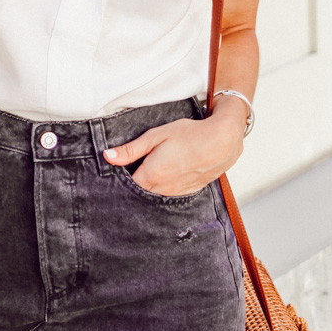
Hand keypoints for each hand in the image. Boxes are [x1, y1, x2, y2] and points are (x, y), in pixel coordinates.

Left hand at [103, 96, 248, 196]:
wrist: (222, 141)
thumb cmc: (190, 135)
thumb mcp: (156, 136)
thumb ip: (131, 149)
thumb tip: (109, 156)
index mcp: (151, 176)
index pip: (126, 186)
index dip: (120, 178)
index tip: (120, 167)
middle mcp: (162, 189)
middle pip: (139, 193)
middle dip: (135, 182)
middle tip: (136, 165)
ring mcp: (176, 193)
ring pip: (154, 195)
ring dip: (150, 185)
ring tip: (155, 166)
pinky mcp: (188, 192)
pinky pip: (169, 194)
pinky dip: (165, 186)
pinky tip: (169, 172)